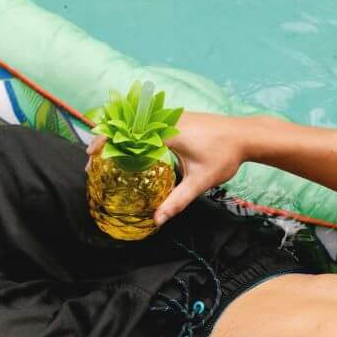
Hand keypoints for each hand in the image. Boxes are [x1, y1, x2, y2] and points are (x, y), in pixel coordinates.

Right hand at [87, 110, 255, 226]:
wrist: (246, 135)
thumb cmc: (225, 155)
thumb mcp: (200, 181)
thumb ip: (177, 201)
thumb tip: (158, 220)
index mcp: (166, 131)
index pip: (126, 134)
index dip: (104, 144)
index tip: (90, 158)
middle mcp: (165, 119)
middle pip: (125, 125)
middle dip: (105, 141)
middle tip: (93, 162)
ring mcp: (171, 116)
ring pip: (135, 122)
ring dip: (119, 136)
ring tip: (106, 156)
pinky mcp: (177, 118)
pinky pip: (148, 122)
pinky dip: (133, 133)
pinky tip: (130, 149)